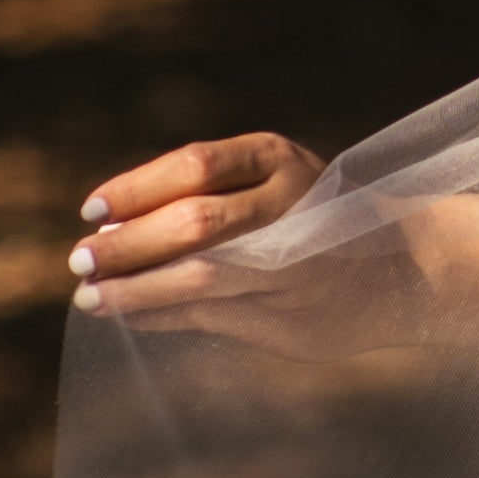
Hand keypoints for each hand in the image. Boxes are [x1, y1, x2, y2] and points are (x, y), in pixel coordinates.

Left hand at [69, 130, 326, 313]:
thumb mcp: (272, 182)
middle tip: (80, 260)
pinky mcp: (286, 315)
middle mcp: (290, 208)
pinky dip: (160, 315)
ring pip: (197, 277)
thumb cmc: (311, 220)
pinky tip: (130, 316)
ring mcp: (292, 265)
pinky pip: (206, 316)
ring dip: (134, 290)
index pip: (195, 166)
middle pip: (193, 222)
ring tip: (92, 297)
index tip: (90, 210)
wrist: (398, 272)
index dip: (136, 188)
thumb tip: (109, 224)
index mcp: (279, 161)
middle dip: (128, 244)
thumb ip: (205, 193)